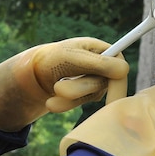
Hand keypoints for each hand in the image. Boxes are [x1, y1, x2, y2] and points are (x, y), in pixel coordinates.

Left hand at [0, 37, 128, 131]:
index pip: (119, 70)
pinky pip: (80, 104)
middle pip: (102, 86)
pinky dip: (65, 104)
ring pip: (90, 98)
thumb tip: (124, 70)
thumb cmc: (50, 58)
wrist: (30, 72)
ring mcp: (94, 81)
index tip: (111, 102)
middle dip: (78, 90)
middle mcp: (101, 66)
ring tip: (50, 97)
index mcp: (102, 50)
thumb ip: (98, 63)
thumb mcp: (72, 57)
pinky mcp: (84, 94)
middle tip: (57, 88)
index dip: (117, 86)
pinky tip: (52, 101)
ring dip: (68, 99)